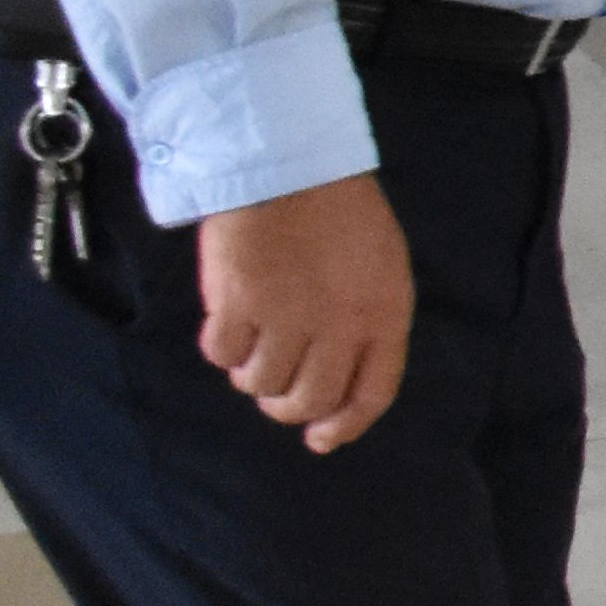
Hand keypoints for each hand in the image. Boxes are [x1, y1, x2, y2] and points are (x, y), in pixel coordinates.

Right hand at [197, 173, 412, 453]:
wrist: (290, 166)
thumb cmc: (339, 214)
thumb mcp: (381, 268)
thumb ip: (368, 324)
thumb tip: (341, 382)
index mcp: (384, 314)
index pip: (372, 393)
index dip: (345, 425)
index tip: (321, 439)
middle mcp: (340, 325)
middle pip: (310, 400)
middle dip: (288, 408)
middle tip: (274, 394)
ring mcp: (287, 318)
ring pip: (261, 384)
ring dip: (252, 375)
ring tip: (253, 344)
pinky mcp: (238, 306)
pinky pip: (222, 355)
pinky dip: (221, 349)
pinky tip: (227, 323)